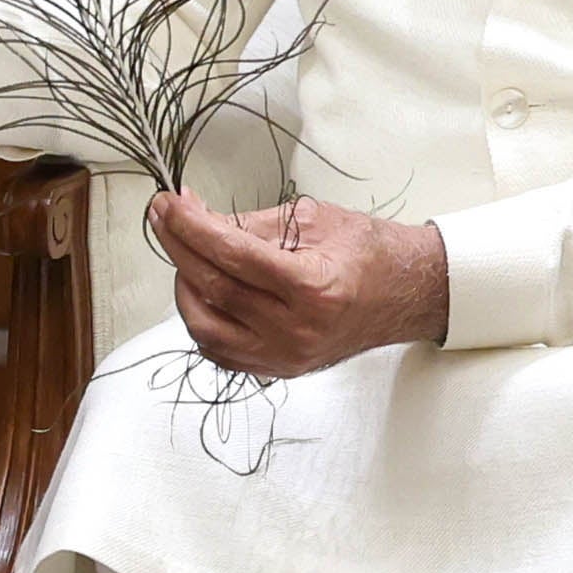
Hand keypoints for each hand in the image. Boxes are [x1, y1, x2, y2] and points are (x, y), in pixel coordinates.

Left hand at [147, 192, 447, 378]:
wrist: (408, 293)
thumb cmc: (368, 252)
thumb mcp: (314, 221)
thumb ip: (251, 224)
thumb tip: (196, 216)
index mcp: (313, 288)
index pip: (233, 255)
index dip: (192, 226)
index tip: (169, 203)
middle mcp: (298, 330)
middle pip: (214, 288)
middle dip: (179, 246)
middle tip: (164, 216)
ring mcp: (287, 355)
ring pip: (206, 326)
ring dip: (184, 286)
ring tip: (184, 252)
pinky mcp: (279, 369)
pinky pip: (220, 350)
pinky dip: (200, 319)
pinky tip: (200, 289)